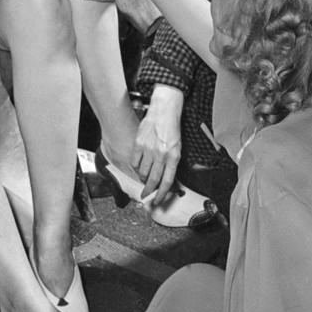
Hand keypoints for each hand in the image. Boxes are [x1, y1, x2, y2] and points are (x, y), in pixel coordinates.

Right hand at [130, 85, 183, 203]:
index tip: (157, 201)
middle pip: (153, 179)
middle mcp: (161, 155)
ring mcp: (149, 149)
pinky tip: (138, 166)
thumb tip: (164, 179)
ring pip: (142, 172)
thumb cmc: (172, 129)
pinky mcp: (139, 143)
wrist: (164, 111)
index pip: (167, 181)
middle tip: (145, 196)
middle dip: (149, 191)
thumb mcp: (177, 147)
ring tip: (144, 177)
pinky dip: (135, 167)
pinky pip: (134, 161)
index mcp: (173, 157)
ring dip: (142, 177)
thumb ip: (171, 163)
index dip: (161, 194)